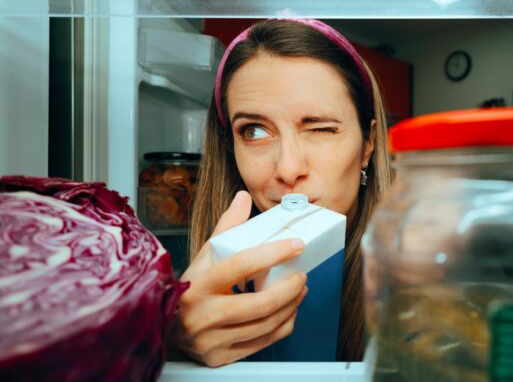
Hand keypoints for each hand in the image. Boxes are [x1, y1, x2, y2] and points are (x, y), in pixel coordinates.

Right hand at [171, 191, 308, 366]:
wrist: (166, 330)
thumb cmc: (190, 290)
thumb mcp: (203, 258)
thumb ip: (225, 229)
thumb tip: (243, 198)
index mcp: (196, 284)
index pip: (241, 265)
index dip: (273, 253)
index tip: (296, 244)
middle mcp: (201, 315)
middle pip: (260, 303)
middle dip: (290, 288)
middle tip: (301, 275)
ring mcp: (210, 340)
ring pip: (265, 325)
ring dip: (291, 306)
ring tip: (299, 290)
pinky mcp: (220, 358)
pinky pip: (263, 343)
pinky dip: (283, 326)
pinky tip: (288, 312)